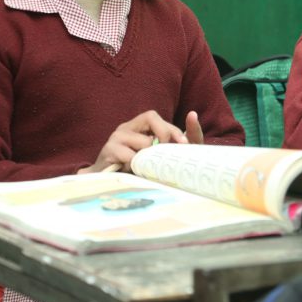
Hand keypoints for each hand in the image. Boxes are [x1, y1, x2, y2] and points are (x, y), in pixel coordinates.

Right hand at [79, 110, 203, 173]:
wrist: (109, 187)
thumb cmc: (139, 169)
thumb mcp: (162, 155)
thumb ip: (179, 139)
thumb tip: (192, 114)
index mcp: (138, 127)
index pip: (156, 117)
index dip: (172, 129)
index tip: (184, 144)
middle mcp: (127, 128)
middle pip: (150, 116)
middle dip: (165, 133)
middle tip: (166, 152)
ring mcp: (116, 138)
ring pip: (144, 141)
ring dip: (151, 157)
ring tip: (147, 168)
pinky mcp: (108, 151)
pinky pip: (130, 156)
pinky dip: (137, 166)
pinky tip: (134, 172)